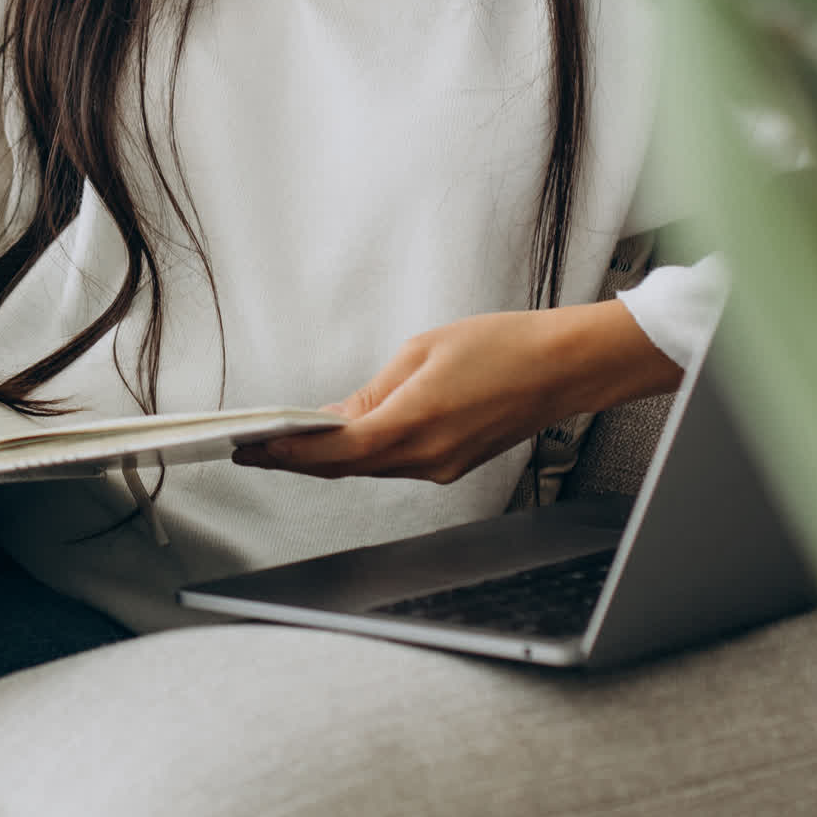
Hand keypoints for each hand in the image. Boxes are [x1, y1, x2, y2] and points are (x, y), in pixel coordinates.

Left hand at [233, 311, 555, 483]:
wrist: (564, 367)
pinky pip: (395, 464)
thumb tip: (334, 418)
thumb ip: (373, 390)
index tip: (252, 448)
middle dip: (296, 460)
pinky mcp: (453, 466)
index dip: (288, 454)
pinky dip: (362, 455)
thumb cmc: (504, 347)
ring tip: (283, 444)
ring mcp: (442, 468)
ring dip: (327, 459)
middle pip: (345, 467)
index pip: (336, 452)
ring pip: (369, 468)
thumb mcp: (422, 351)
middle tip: (251, 450)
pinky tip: (341, 441)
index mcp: (416, 423)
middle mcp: (428, 458)